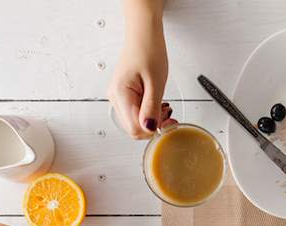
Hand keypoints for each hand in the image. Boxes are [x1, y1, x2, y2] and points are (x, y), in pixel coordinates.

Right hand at [107, 1, 175, 138]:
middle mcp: (115, 97)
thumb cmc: (148, 51)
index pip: (134, 128)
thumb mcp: (156, 83)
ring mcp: (118, 96)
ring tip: (164, 107)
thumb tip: (150, 128)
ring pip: (135, 121)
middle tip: (169, 116)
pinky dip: (148, 112)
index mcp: (120, 94)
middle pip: (134, 128)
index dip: (152, 130)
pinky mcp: (124, 94)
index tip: (168, 123)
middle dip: (153, 126)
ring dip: (152, 119)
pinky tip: (157, 104)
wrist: (143, 35)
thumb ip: (152, 108)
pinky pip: (136, 112)